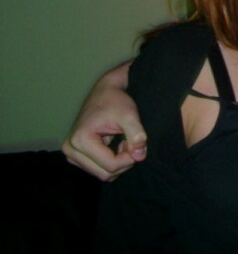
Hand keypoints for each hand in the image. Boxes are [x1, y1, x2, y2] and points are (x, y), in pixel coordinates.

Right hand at [61, 62, 145, 180]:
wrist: (105, 91)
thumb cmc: (116, 101)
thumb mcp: (129, 115)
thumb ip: (136, 135)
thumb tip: (140, 157)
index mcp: (80, 140)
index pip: (109, 165)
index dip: (128, 159)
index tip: (137, 144)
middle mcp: (70, 149)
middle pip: (104, 173)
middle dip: (123, 162)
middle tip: (130, 143)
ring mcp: (71, 154)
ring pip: (101, 173)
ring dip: (118, 162)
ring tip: (123, 142)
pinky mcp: (75, 155)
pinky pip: (98, 169)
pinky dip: (111, 161)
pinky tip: (116, 145)